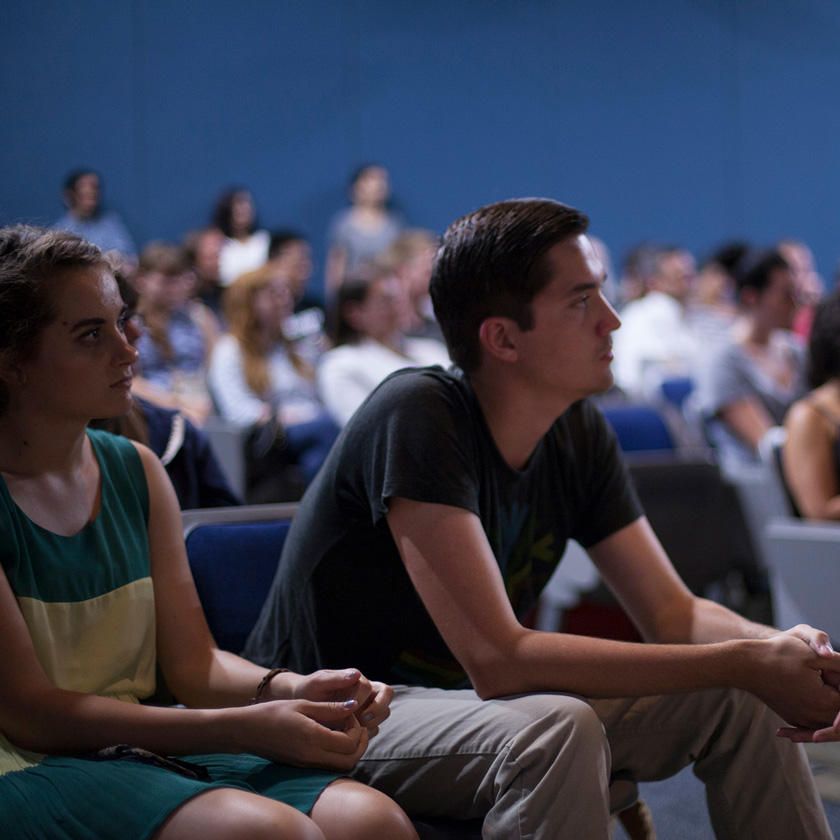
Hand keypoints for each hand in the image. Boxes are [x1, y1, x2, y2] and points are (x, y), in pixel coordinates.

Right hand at [244, 698, 368, 769]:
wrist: (246, 731)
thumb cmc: (272, 712)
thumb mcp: (302, 704)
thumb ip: (329, 708)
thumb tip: (354, 706)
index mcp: (312, 738)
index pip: (348, 743)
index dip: (357, 728)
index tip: (350, 712)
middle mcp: (311, 756)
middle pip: (350, 761)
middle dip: (360, 744)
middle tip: (358, 726)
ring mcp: (306, 764)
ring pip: (341, 767)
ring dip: (351, 751)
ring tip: (348, 730)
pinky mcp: (302, 766)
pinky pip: (329, 766)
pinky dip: (339, 755)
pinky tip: (335, 737)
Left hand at [289, 668, 393, 737]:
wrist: (303, 703)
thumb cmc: (310, 689)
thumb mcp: (319, 682)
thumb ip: (336, 679)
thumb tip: (356, 675)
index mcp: (357, 679)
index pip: (372, 687)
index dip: (364, 698)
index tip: (352, 708)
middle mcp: (366, 692)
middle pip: (387, 696)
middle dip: (379, 708)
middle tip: (364, 720)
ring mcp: (367, 706)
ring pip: (384, 713)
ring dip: (374, 722)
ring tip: (357, 730)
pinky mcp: (364, 722)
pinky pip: (375, 728)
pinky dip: (367, 733)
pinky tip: (353, 737)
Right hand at [747, 631, 839, 734]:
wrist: (746, 664)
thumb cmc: (777, 654)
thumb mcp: (814, 654)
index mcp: (823, 700)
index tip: (829, 669)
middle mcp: (814, 716)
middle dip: (837, 692)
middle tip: (824, 673)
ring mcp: (802, 719)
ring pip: (830, 719)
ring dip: (831, 705)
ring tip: (817, 679)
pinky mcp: (793, 718)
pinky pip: (814, 721)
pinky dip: (819, 712)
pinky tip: (813, 693)